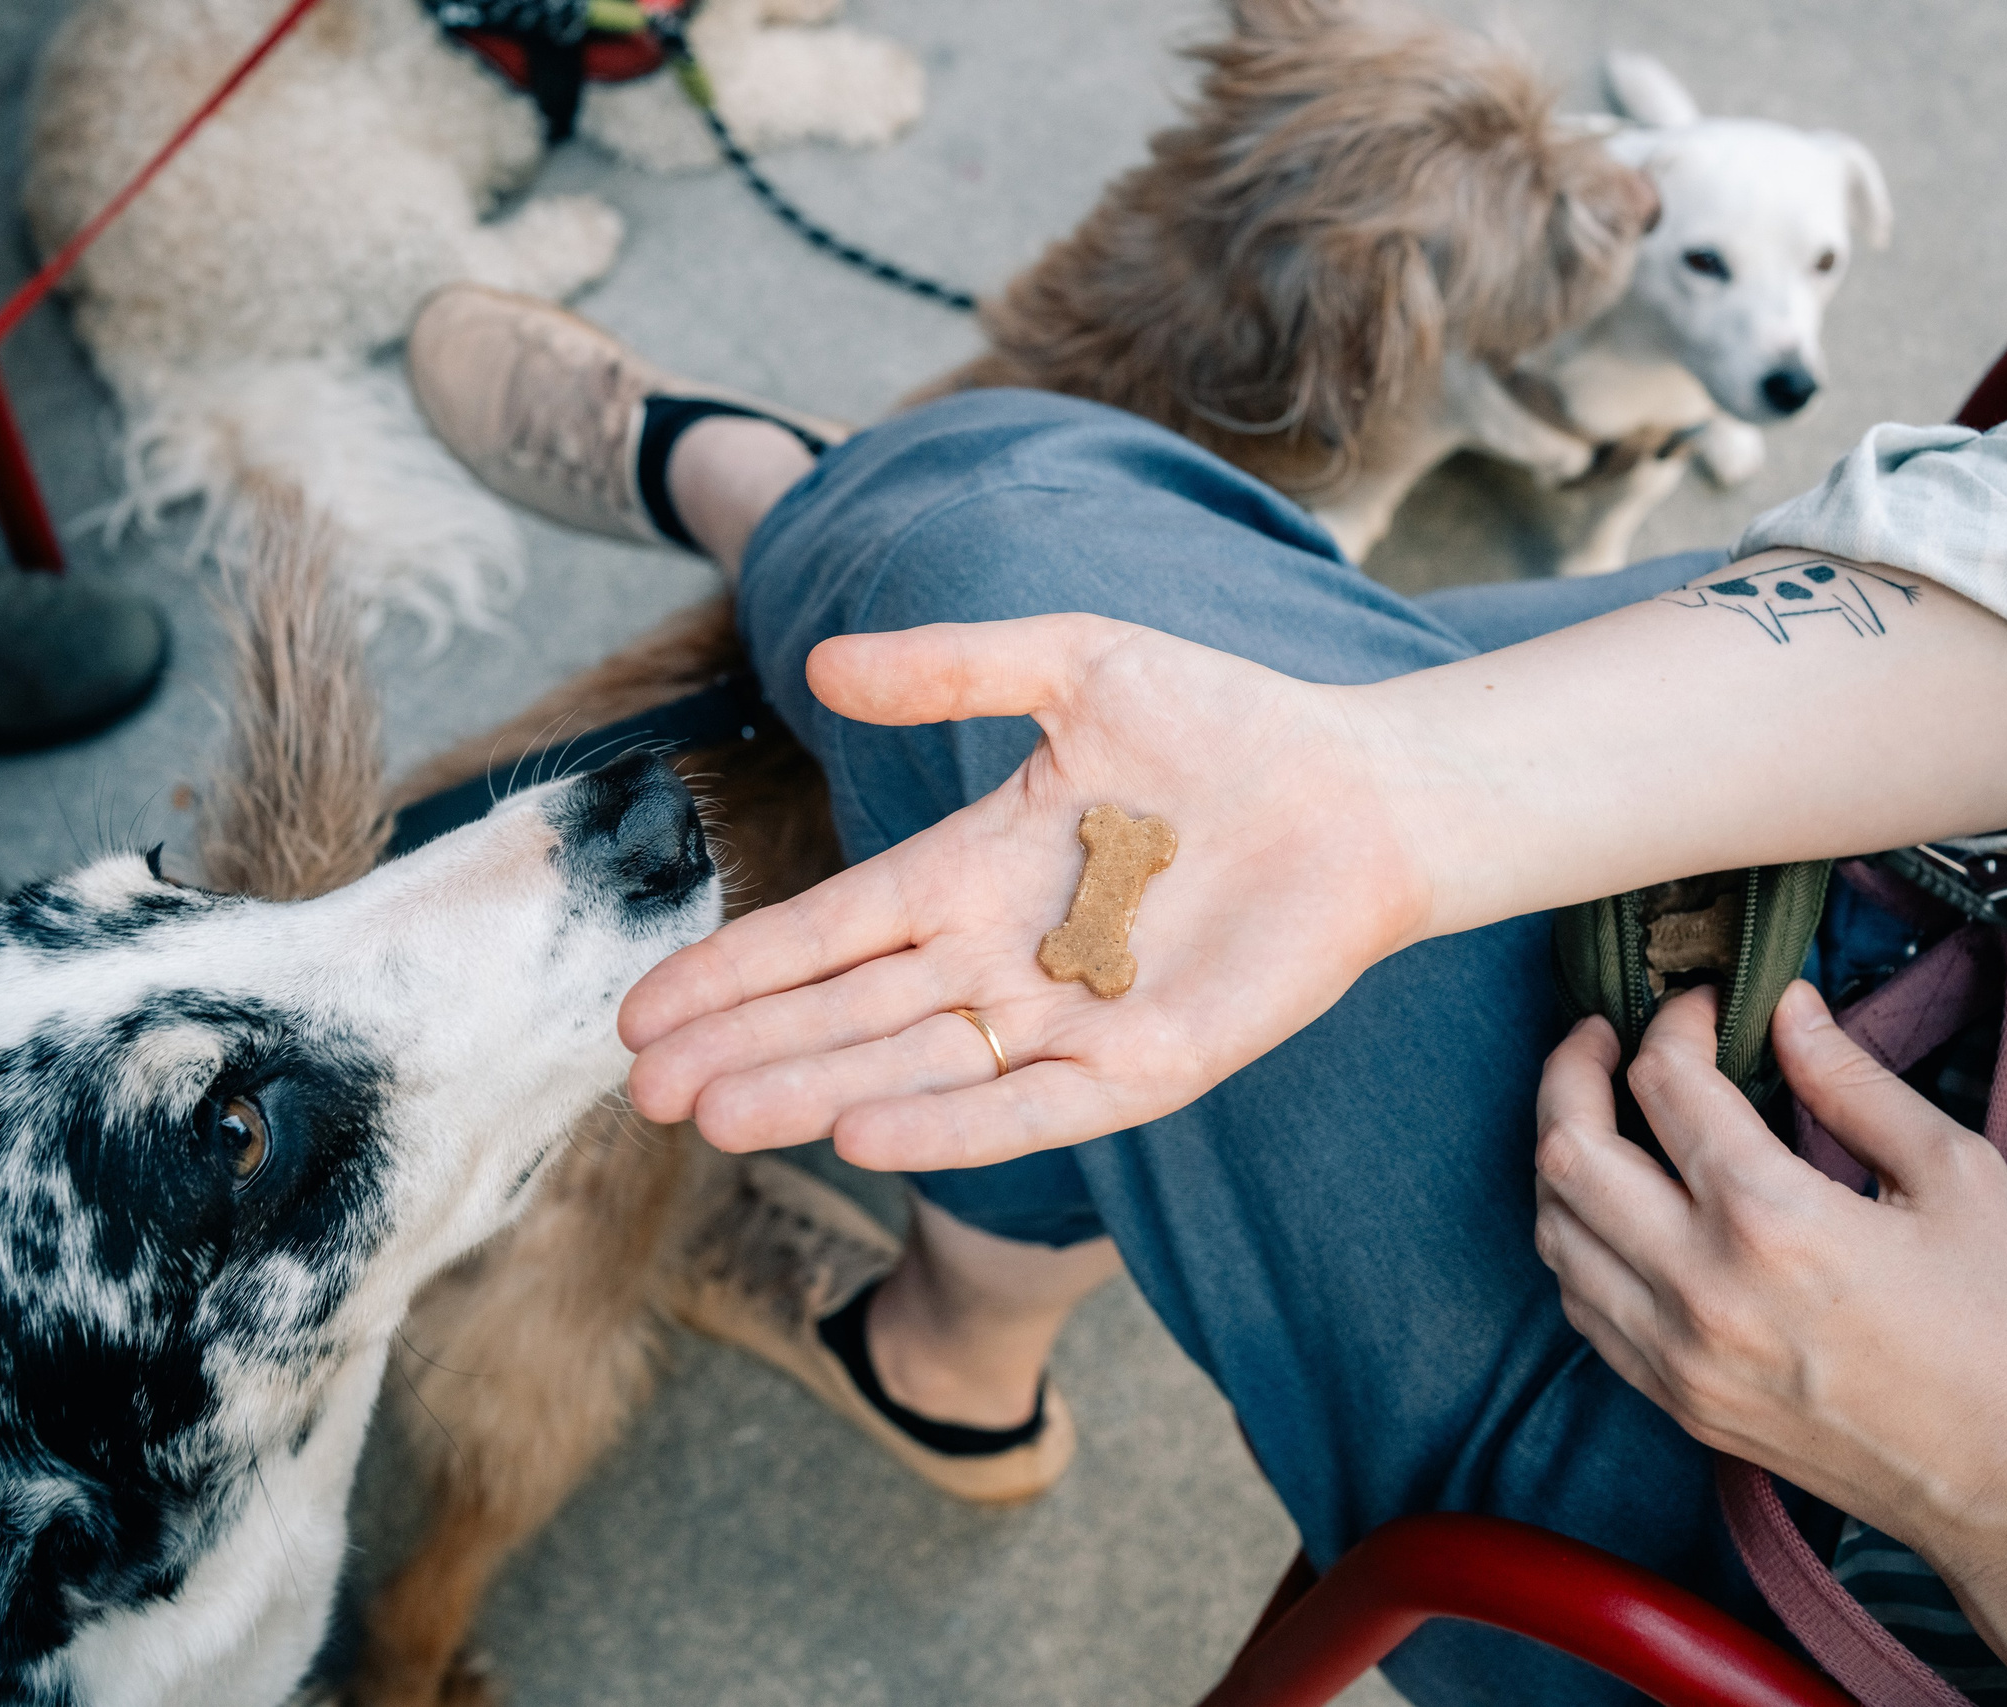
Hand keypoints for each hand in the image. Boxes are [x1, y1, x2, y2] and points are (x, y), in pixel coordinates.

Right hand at [620, 614, 1432, 1169]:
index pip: (828, 934)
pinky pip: (1030, 1108)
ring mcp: (1068, 1021)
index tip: (642, 1011)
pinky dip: (948, 1123)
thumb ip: (950, 666)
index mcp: (973, 873)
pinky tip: (860, 1131)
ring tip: (716, 1115)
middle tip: (643, 1089)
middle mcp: (1003, 959)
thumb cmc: (1227, 721)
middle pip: (849, 1015)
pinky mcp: (1145, 1067)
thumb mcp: (1074, 664)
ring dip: (815, 1090)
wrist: (1363, 786)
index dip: (737, 972)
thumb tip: (819, 658)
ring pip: (915, 1068)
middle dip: (746, 1050)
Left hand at [1535, 983, 2006, 1704]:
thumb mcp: (1960, 1176)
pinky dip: (1576, 1239)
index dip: (1672, 1020)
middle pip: (1566, 1150)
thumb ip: (1854, 1082)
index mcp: (1771, 1218)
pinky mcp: (1676, 1403)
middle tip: (1599, 1035)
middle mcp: (1699, 1288)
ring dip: (1562, 1156)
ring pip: (1553, 1229)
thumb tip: (1786, 1009)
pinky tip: (1615, 1208)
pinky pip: (1580, 1304)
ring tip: (1602, 1114)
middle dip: (1569, 1069)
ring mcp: (1676, 1355)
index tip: (1700, 1002)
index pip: (1665, 1082)